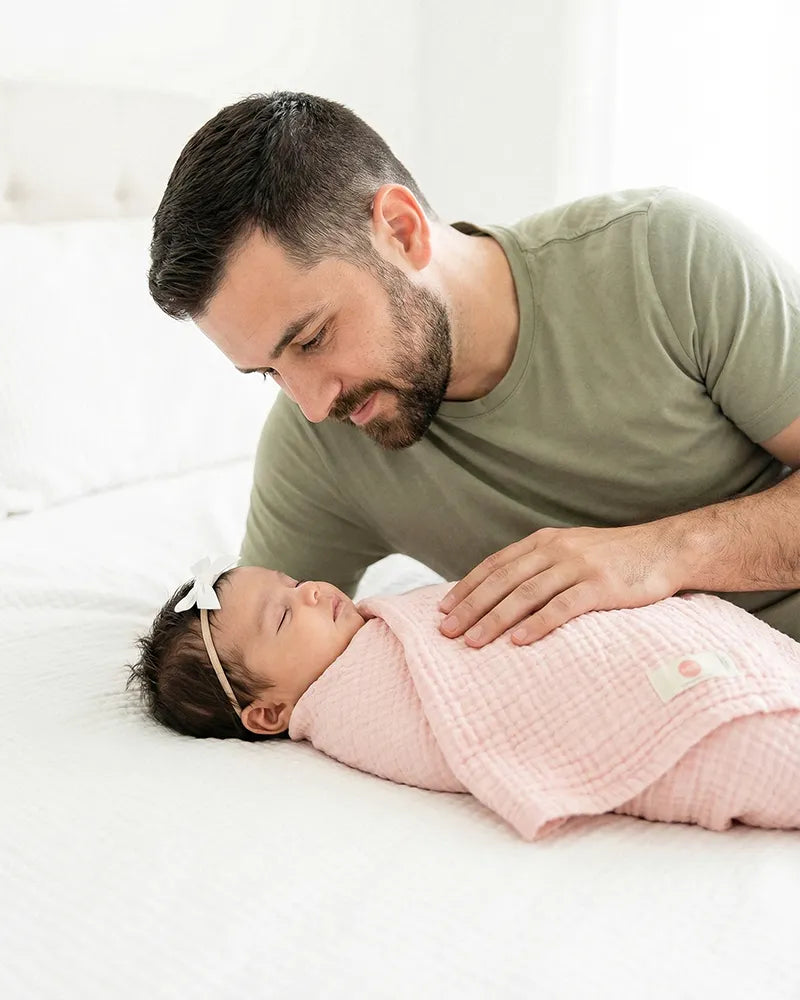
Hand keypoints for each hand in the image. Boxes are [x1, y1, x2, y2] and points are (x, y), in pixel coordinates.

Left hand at [438, 522, 687, 646]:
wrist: (665, 549)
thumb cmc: (615, 558)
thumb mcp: (571, 551)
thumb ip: (540, 566)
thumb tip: (502, 594)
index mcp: (544, 541)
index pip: (495, 565)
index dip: (467, 587)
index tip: (442, 609)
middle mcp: (556, 550)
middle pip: (503, 580)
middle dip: (471, 607)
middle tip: (446, 631)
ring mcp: (579, 566)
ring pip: (526, 594)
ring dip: (495, 619)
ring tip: (472, 642)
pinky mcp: (601, 586)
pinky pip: (562, 606)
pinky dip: (537, 624)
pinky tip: (518, 641)